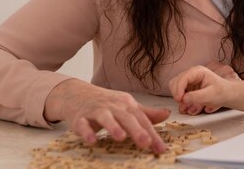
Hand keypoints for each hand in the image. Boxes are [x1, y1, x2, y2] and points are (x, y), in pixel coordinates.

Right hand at [44, 79, 169, 152]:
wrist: (77, 94)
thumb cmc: (106, 103)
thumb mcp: (127, 106)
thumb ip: (146, 114)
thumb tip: (167, 114)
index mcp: (127, 104)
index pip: (142, 120)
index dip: (152, 134)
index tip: (160, 148)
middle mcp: (113, 106)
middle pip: (127, 117)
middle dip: (137, 130)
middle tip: (146, 142)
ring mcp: (96, 110)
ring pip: (106, 118)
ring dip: (113, 127)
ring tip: (121, 137)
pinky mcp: (80, 117)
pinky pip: (83, 125)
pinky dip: (87, 132)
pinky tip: (92, 141)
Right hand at [169, 65, 232, 114]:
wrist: (227, 94)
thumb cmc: (222, 92)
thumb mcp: (210, 95)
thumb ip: (197, 97)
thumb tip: (183, 99)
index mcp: (198, 71)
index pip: (182, 78)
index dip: (178, 89)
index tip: (179, 100)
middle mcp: (192, 73)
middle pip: (175, 81)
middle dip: (177, 93)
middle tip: (182, 104)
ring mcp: (190, 80)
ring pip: (175, 87)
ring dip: (178, 97)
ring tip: (185, 107)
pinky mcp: (189, 86)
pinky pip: (179, 92)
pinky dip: (181, 99)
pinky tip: (187, 106)